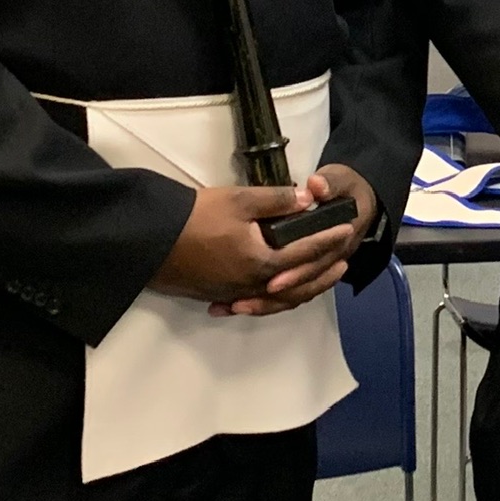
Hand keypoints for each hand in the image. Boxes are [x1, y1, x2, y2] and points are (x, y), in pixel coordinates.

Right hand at [150, 167, 373, 319]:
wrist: (152, 240)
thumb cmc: (195, 217)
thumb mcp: (238, 200)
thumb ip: (276, 200)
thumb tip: (307, 198)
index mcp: (264, 262)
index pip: (306, 252)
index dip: (329, 239)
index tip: (347, 230)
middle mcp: (255, 284)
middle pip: (300, 284)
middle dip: (324, 271)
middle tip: (344, 259)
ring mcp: (237, 294)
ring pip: (281, 299)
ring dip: (304, 288)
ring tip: (318, 277)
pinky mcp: (221, 296)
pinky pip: (258, 302)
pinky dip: (276, 299)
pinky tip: (279, 291)